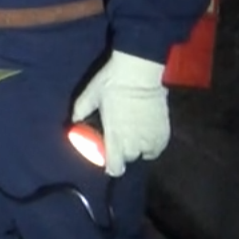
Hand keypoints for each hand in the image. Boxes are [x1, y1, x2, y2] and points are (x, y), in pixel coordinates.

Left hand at [71, 51, 169, 175]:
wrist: (139, 71)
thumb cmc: (111, 83)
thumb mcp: (90, 96)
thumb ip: (80, 112)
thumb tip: (73, 122)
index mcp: (115, 136)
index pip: (115, 165)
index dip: (111, 167)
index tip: (108, 163)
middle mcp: (134, 141)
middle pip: (129, 159)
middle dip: (123, 153)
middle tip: (119, 141)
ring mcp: (151, 136)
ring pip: (145, 154)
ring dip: (139, 150)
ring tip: (133, 138)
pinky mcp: (164, 130)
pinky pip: (158, 147)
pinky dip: (152, 146)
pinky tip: (146, 136)